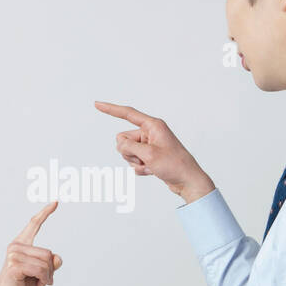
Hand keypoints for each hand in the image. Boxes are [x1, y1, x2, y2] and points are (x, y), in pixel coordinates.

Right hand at [0, 201, 62, 285]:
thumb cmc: (21, 285)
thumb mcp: (41, 273)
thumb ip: (50, 264)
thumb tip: (57, 258)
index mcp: (20, 244)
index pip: (33, 224)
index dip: (45, 213)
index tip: (56, 202)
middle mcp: (16, 246)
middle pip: (48, 253)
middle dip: (50, 270)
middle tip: (45, 281)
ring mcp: (14, 255)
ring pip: (46, 263)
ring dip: (48, 278)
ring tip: (41, 285)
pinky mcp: (15, 265)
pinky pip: (41, 270)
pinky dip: (44, 280)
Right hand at [95, 101, 214, 201]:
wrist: (187, 181)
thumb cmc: (174, 165)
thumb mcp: (148, 155)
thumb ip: (128, 146)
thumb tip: (120, 145)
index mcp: (153, 125)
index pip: (128, 114)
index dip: (111, 109)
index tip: (97, 104)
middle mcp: (151, 133)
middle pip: (124, 138)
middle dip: (129, 151)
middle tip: (145, 159)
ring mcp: (150, 145)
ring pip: (127, 151)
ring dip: (135, 161)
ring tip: (150, 166)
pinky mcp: (150, 156)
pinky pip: (134, 161)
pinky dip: (140, 168)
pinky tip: (153, 171)